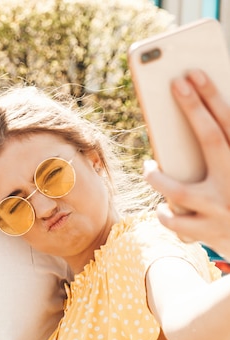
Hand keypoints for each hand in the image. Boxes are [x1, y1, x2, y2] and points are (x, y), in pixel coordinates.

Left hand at [143, 70, 229, 257]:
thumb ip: (220, 148)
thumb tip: (197, 114)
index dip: (212, 97)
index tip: (194, 74)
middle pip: (213, 139)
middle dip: (195, 108)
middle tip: (177, 82)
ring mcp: (222, 208)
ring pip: (179, 190)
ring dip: (157, 178)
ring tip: (149, 169)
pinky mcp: (209, 233)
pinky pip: (175, 221)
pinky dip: (163, 213)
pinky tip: (161, 207)